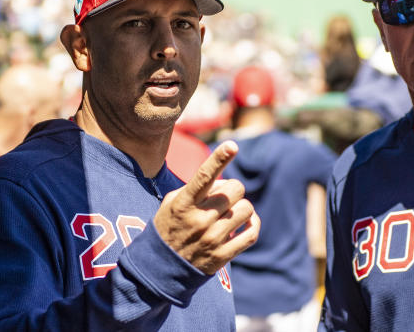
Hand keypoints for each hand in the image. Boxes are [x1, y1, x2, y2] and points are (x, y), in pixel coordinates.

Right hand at [154, 141, 259, 274]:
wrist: (160, 270)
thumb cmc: (169, 228)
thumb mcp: (173, 202)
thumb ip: (197, 188)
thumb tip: (227, 182)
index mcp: (183, 203)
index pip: (203, 176)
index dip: (218, 159)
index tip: (231, 145)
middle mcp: (199, 219)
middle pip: (236, 189)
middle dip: (233, 190)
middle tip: (223, 199)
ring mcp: (212, 238)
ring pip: (247, 209)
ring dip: (242, 208)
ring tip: (229, 214)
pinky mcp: (223, 255)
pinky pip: (252, 233)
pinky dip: (253, 224)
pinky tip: (245, 223)